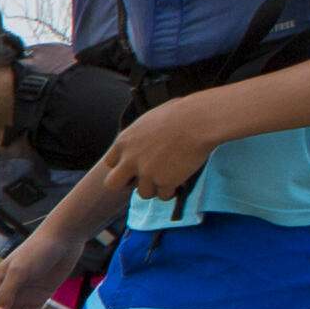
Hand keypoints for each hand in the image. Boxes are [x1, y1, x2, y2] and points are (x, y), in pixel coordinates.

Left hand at [94, 93, 232, 207]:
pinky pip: (164, 196)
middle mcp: (130, 159)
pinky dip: (172, 191)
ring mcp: (146, 172)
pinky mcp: (164, 182)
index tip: (136, 165)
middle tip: (146, 179)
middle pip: (113, 184)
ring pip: (143, 193)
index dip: (123, 166)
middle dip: (128, 184)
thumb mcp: (149, 120)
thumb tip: (143, 140)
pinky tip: (181, 180)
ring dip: (156, 188)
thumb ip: (139, 136)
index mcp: (123, 141)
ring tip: (171, 175)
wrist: (199, 121)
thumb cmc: (180, 112)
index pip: (110, 163)